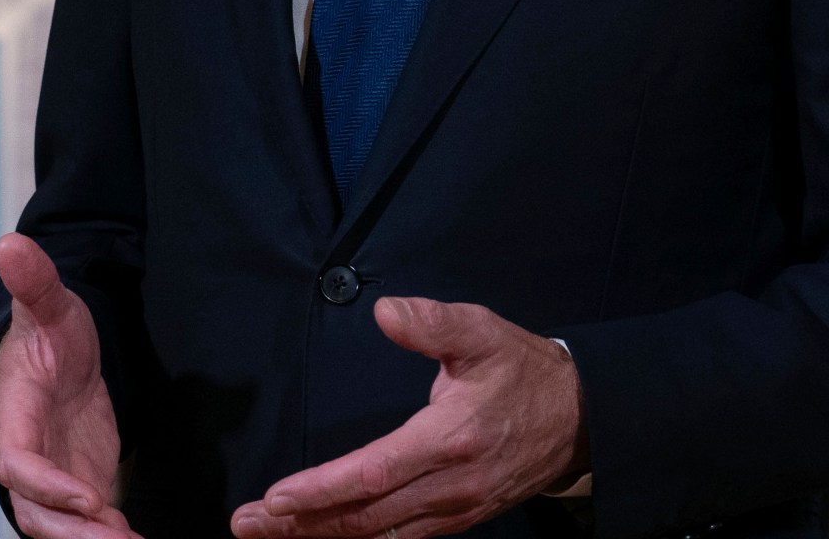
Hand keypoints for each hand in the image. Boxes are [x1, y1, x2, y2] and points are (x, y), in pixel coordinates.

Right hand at [0, 233, 142, 538]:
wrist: (62, 354)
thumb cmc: (51, 332)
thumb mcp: (51, 305)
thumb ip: (36, 282)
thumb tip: (12, 243)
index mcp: (14, 416)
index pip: (18, 462)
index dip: (47, 485)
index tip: (90, 497)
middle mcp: (27, 455)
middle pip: (35, 510)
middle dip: (73, 532)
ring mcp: (52, 475)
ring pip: (58, 525)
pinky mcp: (77, 483)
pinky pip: (85, 522)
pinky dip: (107, 535)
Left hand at [230, 297, 587, 538]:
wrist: (581, 418)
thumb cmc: (524, 372)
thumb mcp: (484, 332)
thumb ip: (434, 322)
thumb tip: (385, 311)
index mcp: (449, 439)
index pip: (372, 473)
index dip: (320, 490)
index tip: (275, 498)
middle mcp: (448, 486)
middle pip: (364, 517)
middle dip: (300, 525)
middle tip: (247, 524)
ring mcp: (454, 510)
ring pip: (377, 536)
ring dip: (320, 538)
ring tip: (271, 534)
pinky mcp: (458, 520)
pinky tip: (325, 537)